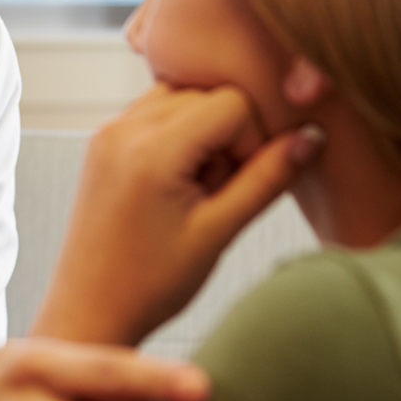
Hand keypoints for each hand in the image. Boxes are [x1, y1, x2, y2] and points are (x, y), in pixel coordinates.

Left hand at [30, 83, 323, 344]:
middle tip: (215, 191)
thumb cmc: (151, 282)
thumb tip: (310, 137)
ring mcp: (108, 130)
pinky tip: (174, 183)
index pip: (231, 102)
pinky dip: (176, 135)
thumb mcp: (219, 233)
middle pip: (205, 94)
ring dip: (202, 133)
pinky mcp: (102, 140)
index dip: (252, 139)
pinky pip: (153, 111)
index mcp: (151, 149)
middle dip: (226, 136)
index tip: (240, 184)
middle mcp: (123, 128)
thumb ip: (268, 179)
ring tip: (194, 188)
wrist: (90, 306)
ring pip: (181, 97)